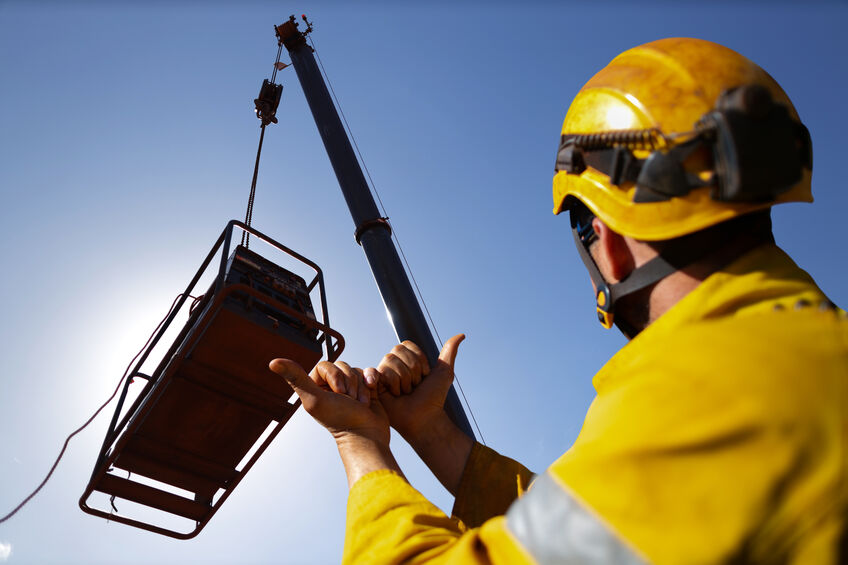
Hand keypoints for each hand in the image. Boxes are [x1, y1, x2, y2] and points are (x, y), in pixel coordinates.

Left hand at [269, 359, 388, 445]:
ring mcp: (350, 387)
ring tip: (360, 403)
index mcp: (315, 388)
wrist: (367, 435)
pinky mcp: (366, 388)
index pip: (325, 365)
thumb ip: (296, 378)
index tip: (337, 393)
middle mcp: (331, 387)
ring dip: (360, 386)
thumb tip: (272, 362)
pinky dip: (372, 380)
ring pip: (355, 370)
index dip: (334, 376)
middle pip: (342, 365)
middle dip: (349, 382)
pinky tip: (373, 390)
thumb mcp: (314, 399)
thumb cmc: (340, 419)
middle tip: (349, 400)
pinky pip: (369, 372)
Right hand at [368, 334, 464, 442]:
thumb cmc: (433, 398)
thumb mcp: (444, 372)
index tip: (424, 376)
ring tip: (405, 393)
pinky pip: (381, 372)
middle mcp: (392, 365)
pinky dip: (393, 383)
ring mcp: (382, 375)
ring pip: (389, 360)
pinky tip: (395, 394)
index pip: (406, 344)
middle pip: (397, 350)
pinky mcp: (374, 386)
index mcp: (406, 360)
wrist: (425, 418)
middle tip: (414, 386)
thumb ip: (449, 351)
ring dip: (404, 379)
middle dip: (412, 370)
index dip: (418, 360)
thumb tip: (461, 334)